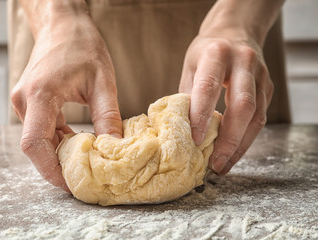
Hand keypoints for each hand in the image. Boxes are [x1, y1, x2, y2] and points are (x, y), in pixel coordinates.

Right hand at [11, 12, 121, 190]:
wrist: (64, 25)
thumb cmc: (82, 46)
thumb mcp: (102, 82)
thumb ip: (107, 117)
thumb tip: (115, 148)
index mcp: (40, 95)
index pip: (35, 144)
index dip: (51, 170)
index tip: (72, 184)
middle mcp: (26, 101)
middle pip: (36, 147)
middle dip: (59, 166)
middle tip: (87, 177)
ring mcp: (25, 102)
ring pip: (39, 140)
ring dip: (60, 153)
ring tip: (87, 162)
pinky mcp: (32, 102)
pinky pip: (42, 129)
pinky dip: (59, 140)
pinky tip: (78, 143)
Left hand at [179, 36, 272, 174]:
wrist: (235, 32)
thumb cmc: (207, 52)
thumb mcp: (190, 65)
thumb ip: (187, 94)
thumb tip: (180, 130)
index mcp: (216, 54)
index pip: (209, 87)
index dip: (202, 115)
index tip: (195, 140)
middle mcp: (243, 63)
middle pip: (242, 106)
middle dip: (228, 139)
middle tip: (214, 163)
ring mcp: (260, 75)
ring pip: (256, 116)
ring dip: (239, 145)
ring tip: (223, 165)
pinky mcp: (268, 87)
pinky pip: (260, 118)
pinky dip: (246, 139)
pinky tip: (233, 152)